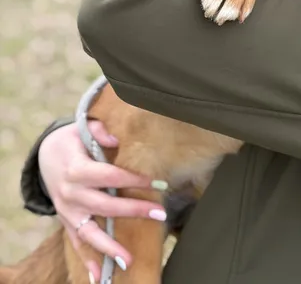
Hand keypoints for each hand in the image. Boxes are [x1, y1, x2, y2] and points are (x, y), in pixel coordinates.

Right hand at [39, 121, 167, 280]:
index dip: (134, 179)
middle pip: (105, 205)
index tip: (157, 182)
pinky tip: (99, 276)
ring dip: (109, 248)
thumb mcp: (82, 128)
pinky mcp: (66, 221)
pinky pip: (77, 243)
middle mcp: (71, 194)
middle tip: (160, 213)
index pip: (110, 176)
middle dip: (133, 210)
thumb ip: (100, 131)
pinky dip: (87, 261)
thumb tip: (116, 139)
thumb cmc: (71, 140)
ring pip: (89, 233)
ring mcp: (68, 211)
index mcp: (77, 169)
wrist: (44, 156)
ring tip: (128, 260)